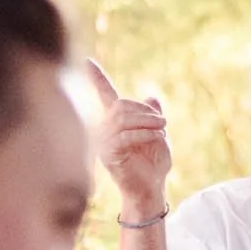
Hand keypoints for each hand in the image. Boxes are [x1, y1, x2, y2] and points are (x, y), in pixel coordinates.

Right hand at [85, 59, 172, 217]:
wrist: (151, 188)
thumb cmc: (154, 163)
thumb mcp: (158, 134)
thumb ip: (153, 115)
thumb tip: (152, 97)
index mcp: (115, 121)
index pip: (104, 94)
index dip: (96, 77)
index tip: (87, 60)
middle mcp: (105, 129)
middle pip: (120, 105)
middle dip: (144, 110)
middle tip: (163, 121)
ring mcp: (104, 142)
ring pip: (123, 119)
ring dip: (147, 120)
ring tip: (163, 128)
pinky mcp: (108, 154)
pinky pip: (125, 136)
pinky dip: (144, 133)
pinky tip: (158, 136)